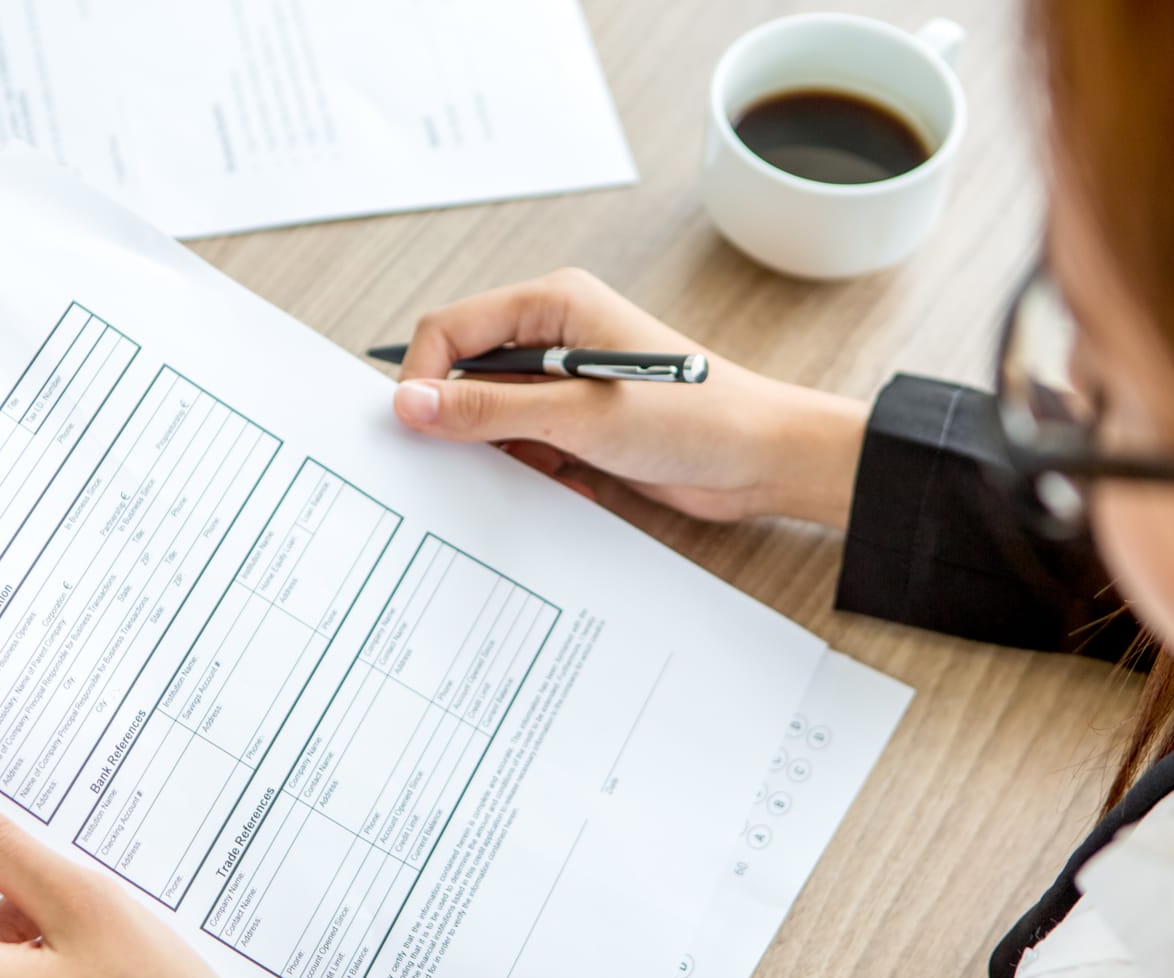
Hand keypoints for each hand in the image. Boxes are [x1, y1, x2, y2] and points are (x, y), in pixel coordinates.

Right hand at [392, 268, 869, 526]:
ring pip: (491, 413)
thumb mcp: (578, 416)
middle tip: (464, 460)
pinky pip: (521, 442)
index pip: (451, 328)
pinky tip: (565, 479)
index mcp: (554, 303)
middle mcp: (555, 333)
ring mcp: (564, 379)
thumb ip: (490, 411)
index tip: (415, 428)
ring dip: (499, 449)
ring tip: (540, 467)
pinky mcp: (577, 420)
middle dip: (460, 419)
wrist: (761, 459)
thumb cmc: (693, 417)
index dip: (423, 377)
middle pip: (465, 370)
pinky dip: (528, 467)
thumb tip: (412, 405)